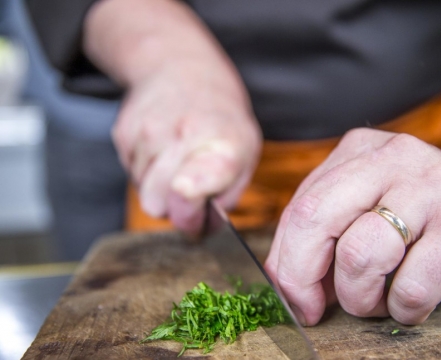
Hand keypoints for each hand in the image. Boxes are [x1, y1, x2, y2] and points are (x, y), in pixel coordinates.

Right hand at [113, 60, 261, 231]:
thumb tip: (201, 230)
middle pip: (157, 204)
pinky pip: (131, 175)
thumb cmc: (221, 120)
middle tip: (192, 195)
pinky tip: (161, 149)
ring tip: (178, 160)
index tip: (186, 193)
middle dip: (174, 211)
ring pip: (143, 193)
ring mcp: (147, 133)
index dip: (191, 190)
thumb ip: (227, 196)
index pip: (201, 173)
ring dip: (160, 189)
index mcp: (222, 144)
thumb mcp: (246, 153)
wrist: (182, 68)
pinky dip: (146, 171)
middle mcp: (181, 136)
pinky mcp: (123, 133)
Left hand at [265, 128, 440, 325]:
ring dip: (360, 297)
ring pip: (360, 255)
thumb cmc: (424, 210)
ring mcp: (432, 188)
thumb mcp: (370, 202)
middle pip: (316, 220)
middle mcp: (392, 159)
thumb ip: (328, 231)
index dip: (286, 262)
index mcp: (359, 151)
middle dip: (304, 277)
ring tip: (379, 300)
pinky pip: (412, 285)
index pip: (300, 207)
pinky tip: (411, 303)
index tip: (295, 298)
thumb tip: (290, 283)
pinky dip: (403, 308)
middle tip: (318, 308)